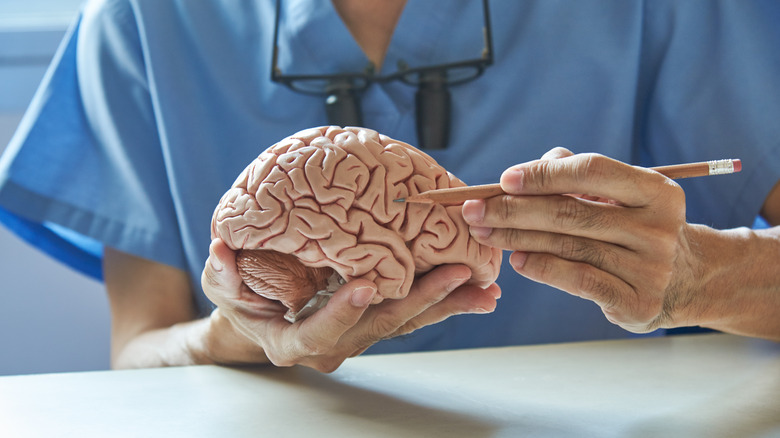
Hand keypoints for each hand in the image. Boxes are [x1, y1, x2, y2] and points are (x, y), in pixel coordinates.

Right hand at [202, 238, 499, 371]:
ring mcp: (358, 334)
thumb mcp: (223, 286)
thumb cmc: (240, 302)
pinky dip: (442, 301)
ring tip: (484, 291)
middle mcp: (334, 344)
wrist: (259, 317)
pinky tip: (475, 291)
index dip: (342, 312)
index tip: (364, 287)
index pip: (321, 331)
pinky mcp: (374, 319)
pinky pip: (410, 313)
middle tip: (456, 278)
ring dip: (445, 306)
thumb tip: (221, 248)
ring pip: (405, 323)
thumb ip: (223, 271)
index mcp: (296, 341)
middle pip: (380, 327)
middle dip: (420, 303)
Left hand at [462, 148, 698, 332]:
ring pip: (569, 247)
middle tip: (475, 210)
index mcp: (656, 190)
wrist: (685, 281)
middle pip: (571, 212)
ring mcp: (650, 268)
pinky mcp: (637, 302)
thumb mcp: (622, 194)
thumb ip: (577, 173)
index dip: (544, 174)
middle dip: (514, 210)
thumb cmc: (635, 226)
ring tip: (485, 233)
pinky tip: (518, 261)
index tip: (504, 179)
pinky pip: (579, 280)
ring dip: (518, 238)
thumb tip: (530, 168)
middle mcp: (657, 227)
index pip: (591, 171)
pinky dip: (543, 268)